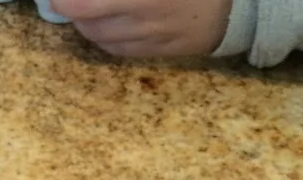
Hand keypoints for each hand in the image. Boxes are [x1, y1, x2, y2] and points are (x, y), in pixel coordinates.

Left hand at [50, 0, 232, 57]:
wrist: (237, 4)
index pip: (89, 2)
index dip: (68, 1)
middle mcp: (146, 14)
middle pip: (89, 20)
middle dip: (72, 10)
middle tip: (65, 1)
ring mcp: (152, 36)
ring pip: (100, 38)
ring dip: (85, 25)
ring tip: (84, 12)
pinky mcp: (159, 52)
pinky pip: (118, 50)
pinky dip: (103, 39)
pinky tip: (103, 26)